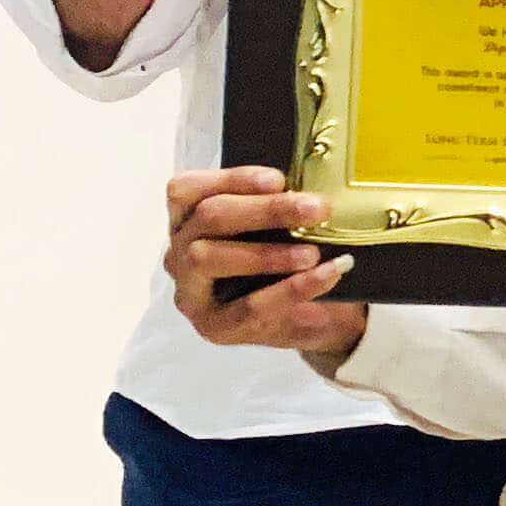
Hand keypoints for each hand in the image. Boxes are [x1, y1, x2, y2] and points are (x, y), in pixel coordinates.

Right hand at [164, 168, 366, 356]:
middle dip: (265, 210)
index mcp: (189, 218)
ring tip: (313, 253)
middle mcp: (179, 251)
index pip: (188, 189)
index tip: (279, 180)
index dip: (232, 179)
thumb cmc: (288, 260)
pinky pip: (248, 307)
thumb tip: (311, 191)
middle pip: (208, 217)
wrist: (315, 315)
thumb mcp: (284, 229)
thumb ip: (284, 207)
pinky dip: (292, 289)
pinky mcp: (213, 325)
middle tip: (316, 209)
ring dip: (266, 254)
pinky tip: (326, 276)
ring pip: (208, 258)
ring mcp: (190, 291)